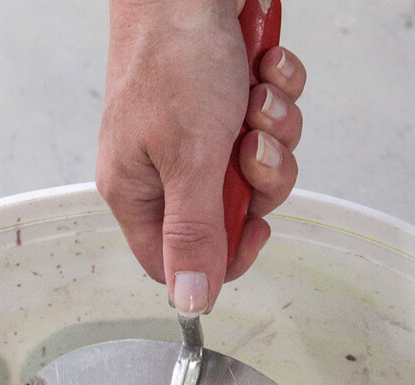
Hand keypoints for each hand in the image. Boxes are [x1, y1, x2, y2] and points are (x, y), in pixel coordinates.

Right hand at [96, 0, 305, 315]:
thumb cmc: (172, 52)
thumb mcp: (189, 158)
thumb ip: (193, 235)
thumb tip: (189, 302)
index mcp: (137, 192)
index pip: (177, 262)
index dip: (223, 256)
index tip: (253, 227)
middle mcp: (165, 167)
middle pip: (231, 214)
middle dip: (260, 177)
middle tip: (250, 146)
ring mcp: (199, 131)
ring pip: (260, 166)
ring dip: (274, 129)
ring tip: (255, 94)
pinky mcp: (228, 99)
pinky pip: (270, 121)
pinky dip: (276, 92)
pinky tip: (260, 66)